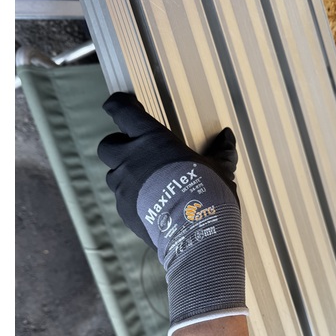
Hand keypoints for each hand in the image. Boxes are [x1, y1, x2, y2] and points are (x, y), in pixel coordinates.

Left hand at [98, 92, 247, 335]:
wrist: (194, 232)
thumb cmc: (207, 191)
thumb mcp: (218, 169)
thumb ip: (220, 152)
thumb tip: (228, 136)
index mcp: (151, 139)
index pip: (121, 110)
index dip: (119, 104)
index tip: (124, 105)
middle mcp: (130, 159)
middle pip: (107, 144)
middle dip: (118, 146)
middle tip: (136, 152)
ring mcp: (123, 186)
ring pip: (112, 174)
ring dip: (124, 174)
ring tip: (146, 183)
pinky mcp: (124, 210)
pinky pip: (121, 199)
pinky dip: (131, 199)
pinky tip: (150, 206)